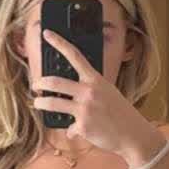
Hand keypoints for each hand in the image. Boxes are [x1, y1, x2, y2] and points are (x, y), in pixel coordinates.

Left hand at [34, 30, 160, 163]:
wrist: (133, 135)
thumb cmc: (121, 113)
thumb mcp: (108, 93)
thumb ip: (90, 89)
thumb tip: (72, 91)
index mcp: (96, 79)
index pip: (74, 56)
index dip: (59, 43)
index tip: (46, 34)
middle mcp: (89, 91)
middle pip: (55, 82)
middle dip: (40, 83)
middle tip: (36, 85)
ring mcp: (84, 109)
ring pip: (52, 103)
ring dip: (41, 103)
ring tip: (38, 103)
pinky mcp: (82, 126)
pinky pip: (68, 127)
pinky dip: (71, 130)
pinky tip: (75, 132)